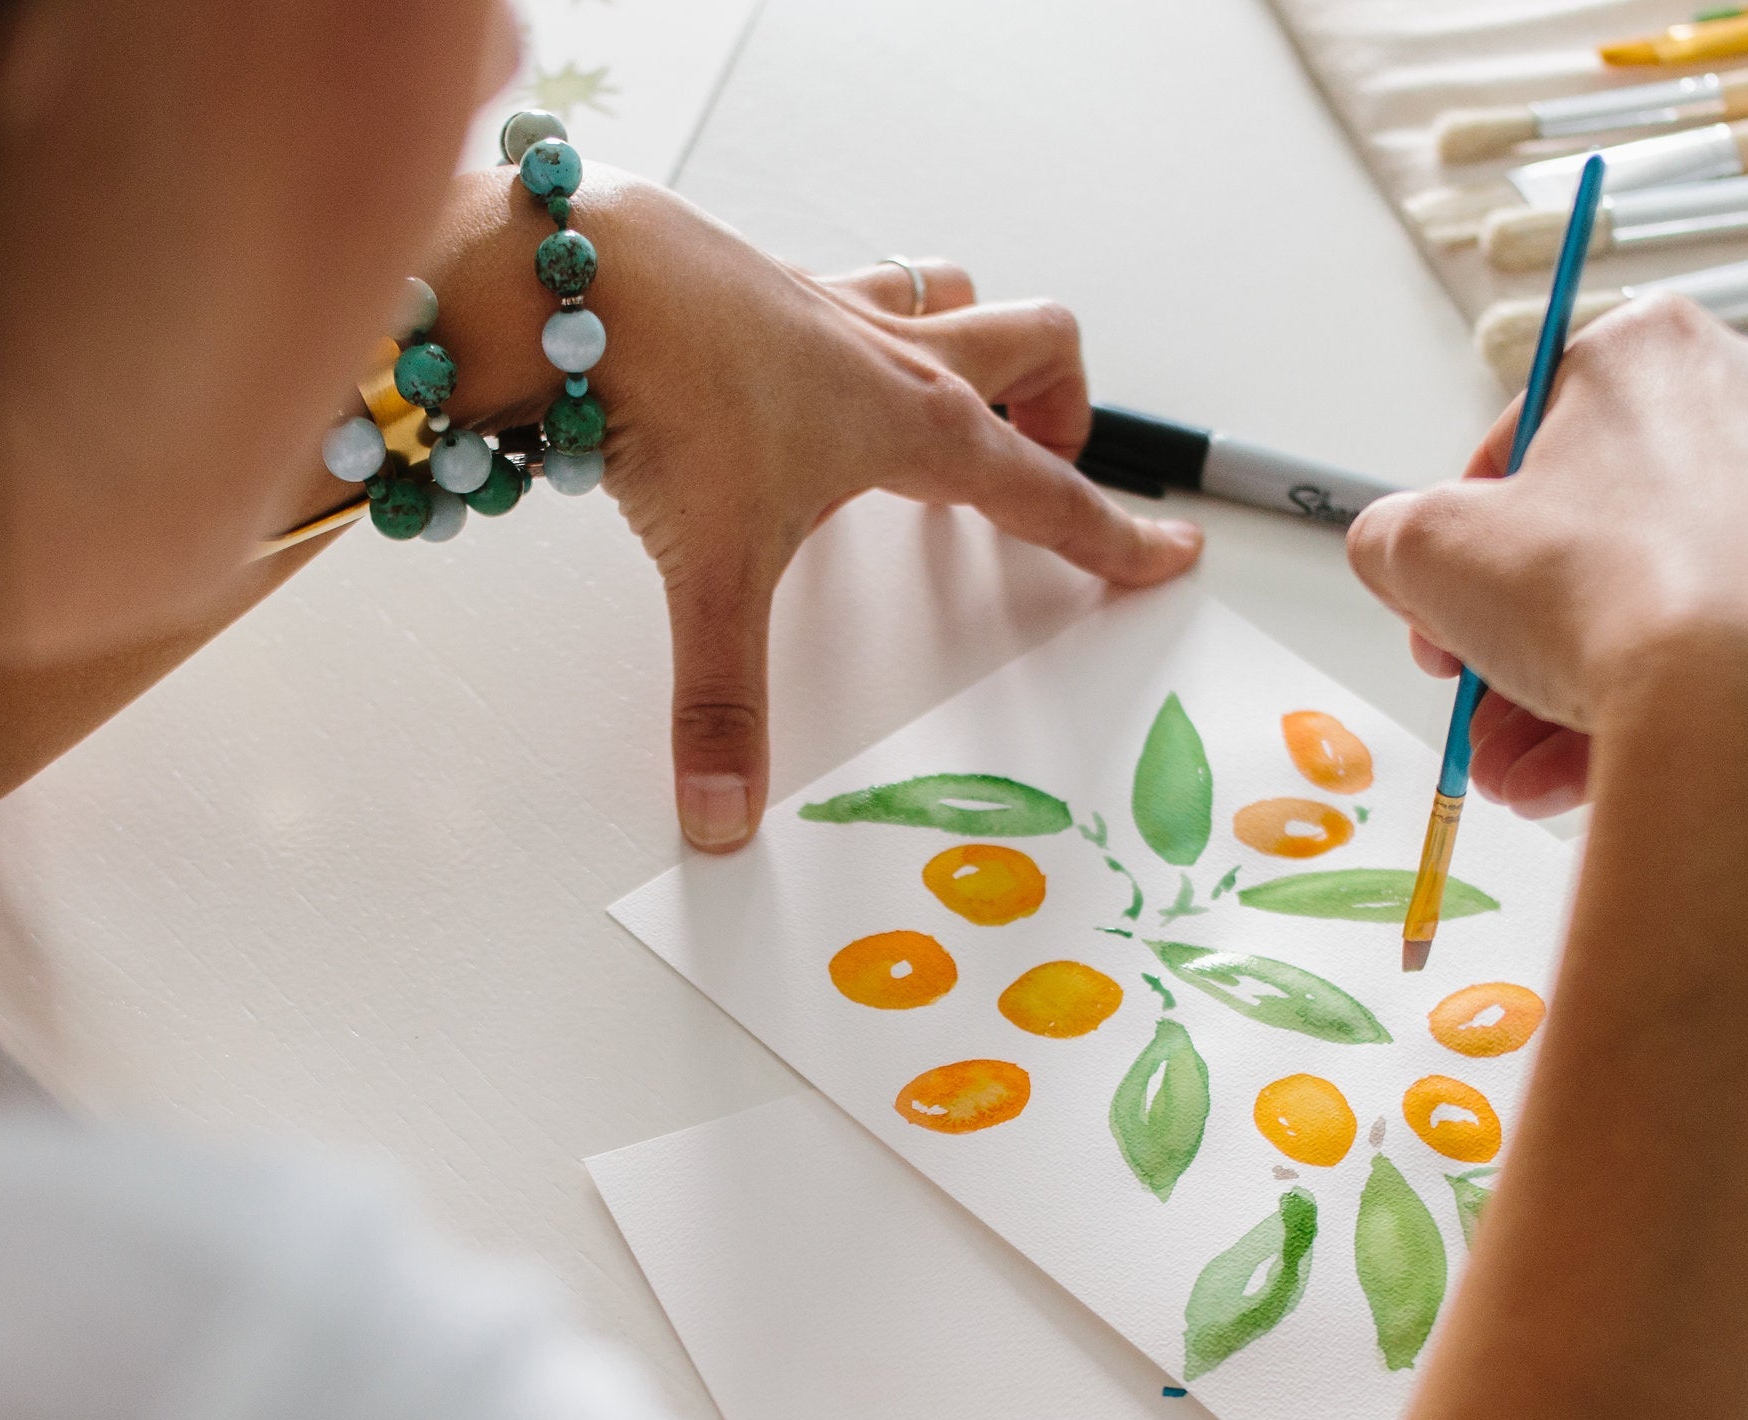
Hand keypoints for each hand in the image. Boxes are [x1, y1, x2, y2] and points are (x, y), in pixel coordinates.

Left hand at [423, 173, 1202, 847]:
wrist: (578, 282)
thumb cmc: (672, 392)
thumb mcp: (717, 570)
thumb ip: (725, 702)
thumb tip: (723, 810)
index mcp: (919, 425)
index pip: (1050, 495)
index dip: (1116, 535)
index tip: (1169, 551)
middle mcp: (893, 354)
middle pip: (1034, 345)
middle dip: (1061, 403)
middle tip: (1052, 460)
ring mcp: (832, 306)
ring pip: (950, 297)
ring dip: (971, 343)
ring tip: (954, 405)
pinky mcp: (767, 282)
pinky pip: (853, 292)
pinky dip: (862, 330)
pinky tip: (811, 378)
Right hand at [1343, 295, 1747, 817]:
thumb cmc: (1612, 591)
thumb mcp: (1430, 550)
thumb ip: (1395, 537)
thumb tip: (1401, 555)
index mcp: (1650, 350)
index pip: (1528, 437)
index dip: (1467, 534)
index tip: (1446, 600)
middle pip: (1595, 531)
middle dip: (1519, 628)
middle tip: (1476, 689)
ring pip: (1655, 601)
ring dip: (1564, 688)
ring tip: (1516, 764)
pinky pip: (1720, 651)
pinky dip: (1652, 707)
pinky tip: (1582, 775)